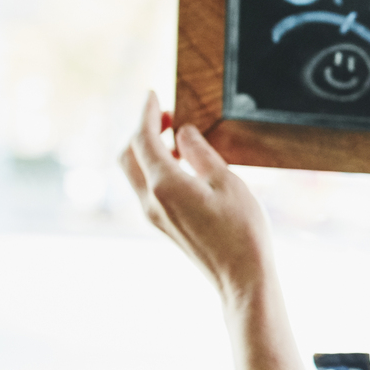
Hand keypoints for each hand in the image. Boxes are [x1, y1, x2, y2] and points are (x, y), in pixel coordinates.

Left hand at [121, 93, 304, 369]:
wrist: (241, 276)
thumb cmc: (242, 230)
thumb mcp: (227, 181)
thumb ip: (201, 152)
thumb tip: (184, 132)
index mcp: (165, 184)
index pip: (143, 139)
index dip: (145, 113)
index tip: (152, 93)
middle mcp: (151, 200)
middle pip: (128, 155)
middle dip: (141, 130)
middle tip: (166, 114)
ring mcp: (154, 215)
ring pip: (134, 172)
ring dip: (146, 149)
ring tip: (175, 136)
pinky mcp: (163, 224)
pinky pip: (146, 187)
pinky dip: (154, 166)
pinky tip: (181, 164)